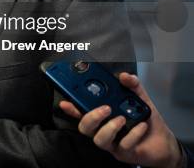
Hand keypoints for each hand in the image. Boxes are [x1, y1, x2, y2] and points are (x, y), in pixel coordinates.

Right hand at [59, 72, 182, 167]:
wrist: (164, 142)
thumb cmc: (146, 121)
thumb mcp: (139, 99)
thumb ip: (132, 85)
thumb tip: (124, 76)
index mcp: (102, 116)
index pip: (81, 112)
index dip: (71, 108)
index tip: (66, 102)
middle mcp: (103, 129)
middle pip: (84, 127)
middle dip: (91, 117)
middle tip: (105, 108)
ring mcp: (112, 143)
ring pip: (99, 139)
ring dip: (110, 127)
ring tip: (122, 118)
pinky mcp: (124, 153)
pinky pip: (123, 145)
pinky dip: (133, 134)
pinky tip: (141, 126)